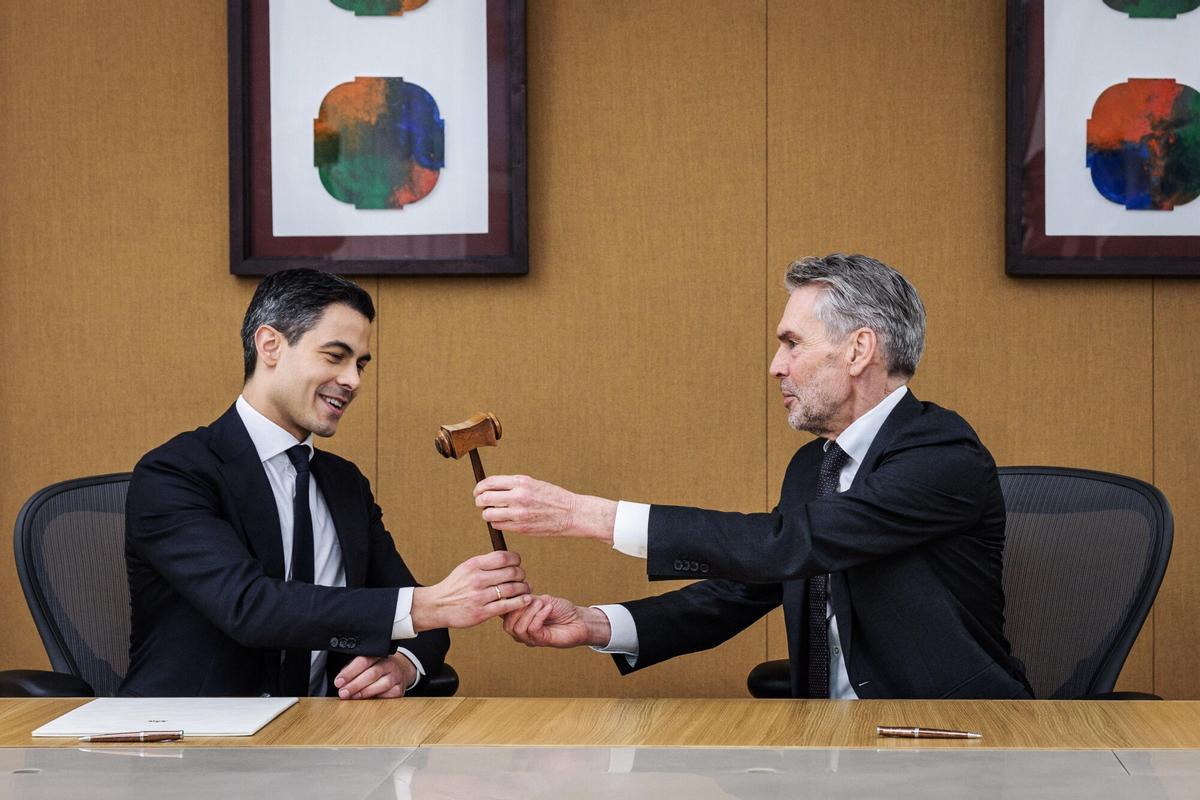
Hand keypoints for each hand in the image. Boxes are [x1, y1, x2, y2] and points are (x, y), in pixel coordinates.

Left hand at [333, 653, 414, 699]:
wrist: (400, 671)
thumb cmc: (376, 668)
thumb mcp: (364, 665)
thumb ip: (352, 670)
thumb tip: (340, 681)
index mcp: (378, 654)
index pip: (363, 661)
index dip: (350, 672)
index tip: (339, 682)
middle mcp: (389, 664)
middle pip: (372, 673)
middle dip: (355, 684)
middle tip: (343, 693)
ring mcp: (396, 676)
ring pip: (382, 684)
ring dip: (365, 692)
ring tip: (353, 697)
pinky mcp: (400, 689)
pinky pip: (389, 695)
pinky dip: (377, 698)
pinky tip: (368, 700)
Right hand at [411, 550, 531, 630]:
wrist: (437, 606)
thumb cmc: (455, 586)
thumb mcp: (466, 568)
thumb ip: (486, 563)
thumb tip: (510, 559)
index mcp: (473, 565)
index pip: (503, 557)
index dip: (516, 559)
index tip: (517, 563)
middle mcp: (476, 579)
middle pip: (511, 572)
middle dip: (521, 574)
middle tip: (522, 577)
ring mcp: (479, 597)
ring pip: (512, 589)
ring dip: (524, 588)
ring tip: (526, 588)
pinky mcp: (481, 613)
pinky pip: (507, 606)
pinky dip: (521, 602)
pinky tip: (526, 599)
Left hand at [474, 475, 617, 541]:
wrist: (572, 514)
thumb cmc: (552, 497)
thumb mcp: (533, 483)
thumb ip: (512, 485)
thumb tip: (489, 488)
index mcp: (521, 482)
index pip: (489, 483)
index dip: (479, 487)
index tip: (478, 491)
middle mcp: (518, 497)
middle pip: (484, 499)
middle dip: (479, 501)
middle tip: (481, 503)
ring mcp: (519, 514)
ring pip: (488, 515)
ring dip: (487, 514)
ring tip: (494, 513)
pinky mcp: (521, 528)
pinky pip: (498, 526)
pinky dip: (497, 523)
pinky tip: (505, 520)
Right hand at [503, 594, 611, 648]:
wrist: (579, 619)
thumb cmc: (561, 609)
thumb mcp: (540, 600)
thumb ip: (526, 601)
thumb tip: (512, 597)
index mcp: (519, 620)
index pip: (503, 615)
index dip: (505, 604)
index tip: (514, 592)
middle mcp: (522, 632)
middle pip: (507, 625)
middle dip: (516, 609)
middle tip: (529, 598)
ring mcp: (531, 638)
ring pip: (518, 628)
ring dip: (529, 612)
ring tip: (541, 604)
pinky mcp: (541, 641)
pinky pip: (532, 629)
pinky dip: (539, 616)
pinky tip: (548, 608)